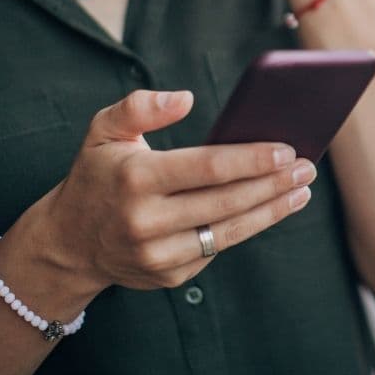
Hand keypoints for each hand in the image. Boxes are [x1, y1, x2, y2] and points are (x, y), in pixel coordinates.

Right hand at [34, 90, 315, 292]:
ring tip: (300, 191)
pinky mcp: (169, 276)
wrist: (67, 243)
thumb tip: (185, 98)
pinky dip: (245, 228)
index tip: (286, 149)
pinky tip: (269, 209)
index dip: (251, 159)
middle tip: (306, 167)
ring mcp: (157, 254)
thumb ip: (140, 107)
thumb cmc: (96, 175)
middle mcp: (146, 221)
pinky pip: (217, 250)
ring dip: (271, 211)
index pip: (206, 167)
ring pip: (228, 232)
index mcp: (135, 178)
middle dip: (273, 184)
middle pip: (226, 201)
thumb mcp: (103, 130)